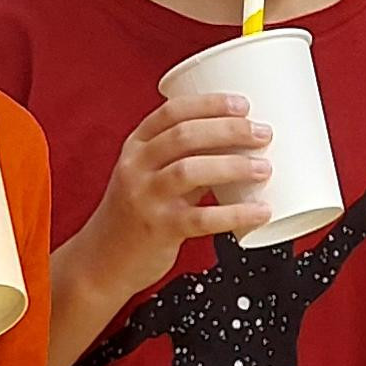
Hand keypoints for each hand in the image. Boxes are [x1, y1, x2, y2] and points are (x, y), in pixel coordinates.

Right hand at [67, 92, 274, 300]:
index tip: (242, 104)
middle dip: (229, 129)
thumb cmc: (135, 214)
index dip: (210, 104)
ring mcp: (145, 198)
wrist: (102, 261)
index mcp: (135, 147)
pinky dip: (236, 213)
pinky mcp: (158, 229)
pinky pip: (202, 219)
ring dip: (233, 166)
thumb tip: (241, 148)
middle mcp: (136, 168)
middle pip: (184, 136)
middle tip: (262, 133)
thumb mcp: (149, 178)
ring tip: (263, 168)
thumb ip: (186, 161)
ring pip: (190, 171)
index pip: (171, 112)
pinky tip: (260, 211)